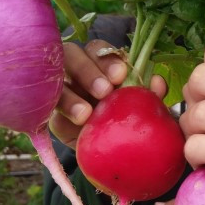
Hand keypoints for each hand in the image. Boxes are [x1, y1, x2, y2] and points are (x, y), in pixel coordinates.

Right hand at [48, 39, 166, 148]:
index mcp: (99, 64)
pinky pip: (47, 108)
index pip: (98, 50)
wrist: (110, 154)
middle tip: (105, 91)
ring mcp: (58, 90)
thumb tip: (157, 83)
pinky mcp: (48, 113)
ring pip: (55, 80)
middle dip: (88, 72)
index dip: (107, 59)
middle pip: (72, 56)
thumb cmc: (126, 123)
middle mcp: (75, 72)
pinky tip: (76, 122)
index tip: (121, 74)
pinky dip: (62, 113)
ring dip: (71, 95)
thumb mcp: (139, 109)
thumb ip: (148, 94)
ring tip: (86, 115)